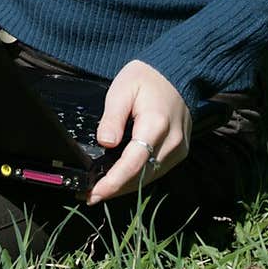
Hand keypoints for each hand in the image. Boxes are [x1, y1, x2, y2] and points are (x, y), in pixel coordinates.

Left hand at [81, 60, 191, 205]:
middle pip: (140, 176)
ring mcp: (179, 149)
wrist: (176, 73)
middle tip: (88, 195)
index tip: (93, 193)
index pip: (133, 163)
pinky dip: (136, 178)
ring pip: (148, 178)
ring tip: (99, 190)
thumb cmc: (146, 78)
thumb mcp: (122, 89)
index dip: (112, 182)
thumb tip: (105, 142)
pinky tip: (119, 179)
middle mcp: (172, 142)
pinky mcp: (180, 153)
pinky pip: (156, 172)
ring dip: (124, 187)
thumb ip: (112, 117)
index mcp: (156, 124)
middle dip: (114, 189)